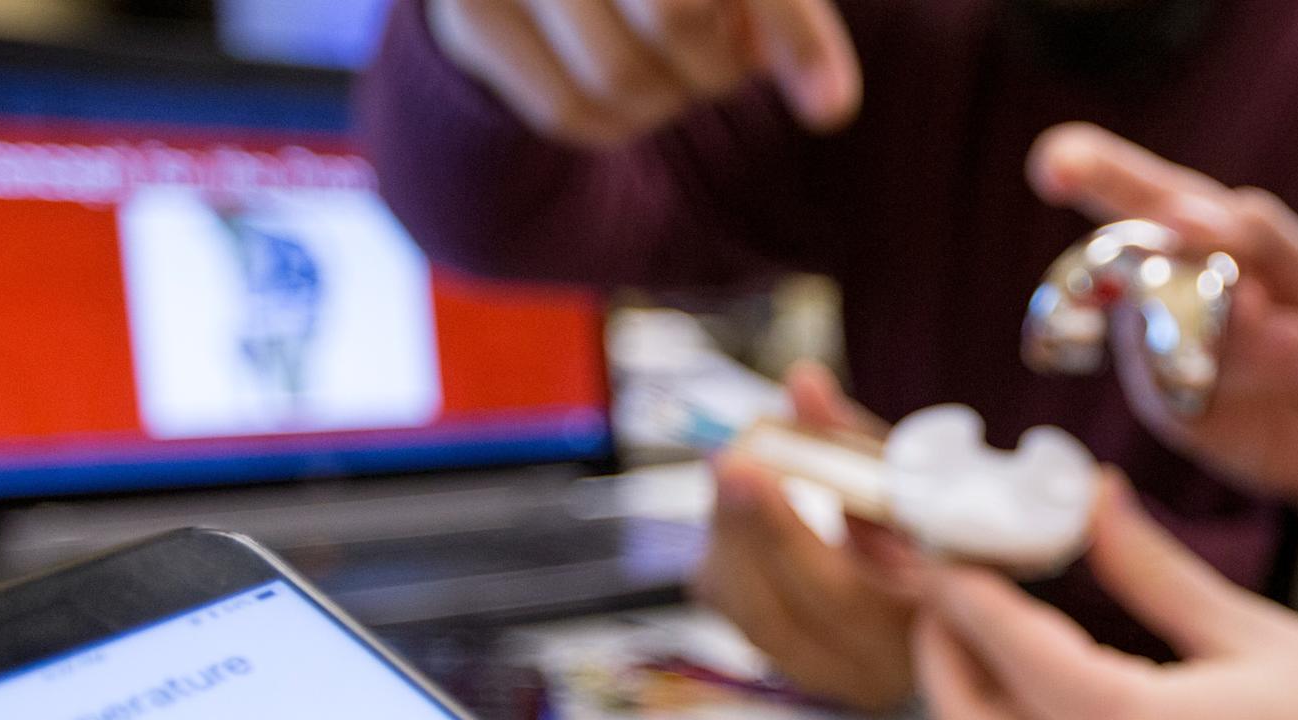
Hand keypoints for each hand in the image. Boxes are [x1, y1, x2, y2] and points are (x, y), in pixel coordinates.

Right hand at [429, 0, 860, 144]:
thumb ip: (789, 17)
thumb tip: (831, 111)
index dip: (784, 27)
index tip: (812, 82)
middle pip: (671, 20)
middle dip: (720, 59)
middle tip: (725, 46)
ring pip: (620, 81)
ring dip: (675, 97)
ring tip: (678, 60)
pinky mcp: (466, 19)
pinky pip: (571, 116)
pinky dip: (623, 123)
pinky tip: (636, 84)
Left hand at [693, 362, 923, 713]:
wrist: (952, 599)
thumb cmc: (942, 535)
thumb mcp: (915, 489)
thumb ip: (856, 441)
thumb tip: (802, 383)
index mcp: (919, 633)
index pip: (838, 594)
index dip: (783, 533)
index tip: (748, 467)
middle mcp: (867, 673)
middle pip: (777, 615)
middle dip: (743, 530)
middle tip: (728, 460)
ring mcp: (825, 677)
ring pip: (748, 617)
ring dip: (730, 539)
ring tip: (733, 470)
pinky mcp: (789, 663)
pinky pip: (740, 615)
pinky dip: (730, 555)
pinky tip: (736, 508)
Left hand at [912, 478, 1297, 719]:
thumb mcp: (1250, 629)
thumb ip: (1151, 568)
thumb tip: (1092, 499)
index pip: (1010, 648)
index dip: (960, 588)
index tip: (938, 541)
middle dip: (941, 649)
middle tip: (941, 584)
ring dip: (972, 687)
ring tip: (979, 621)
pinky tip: (1038, 674)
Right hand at [1028, 124, 1297, 543]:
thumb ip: (1260, 238)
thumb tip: (1180, 213)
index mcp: (1203, 231)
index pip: (1132, 191)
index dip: (1087, 169)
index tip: (1053, 164)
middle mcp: (1168, 284)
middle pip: (1117, 258)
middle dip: (1179, 275)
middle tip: (1258, 300)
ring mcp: (1159, 349)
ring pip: (1160, 321)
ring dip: (1240, 331)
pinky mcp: (1169, 405)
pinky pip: (1179, 378)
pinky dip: (1248, 368)